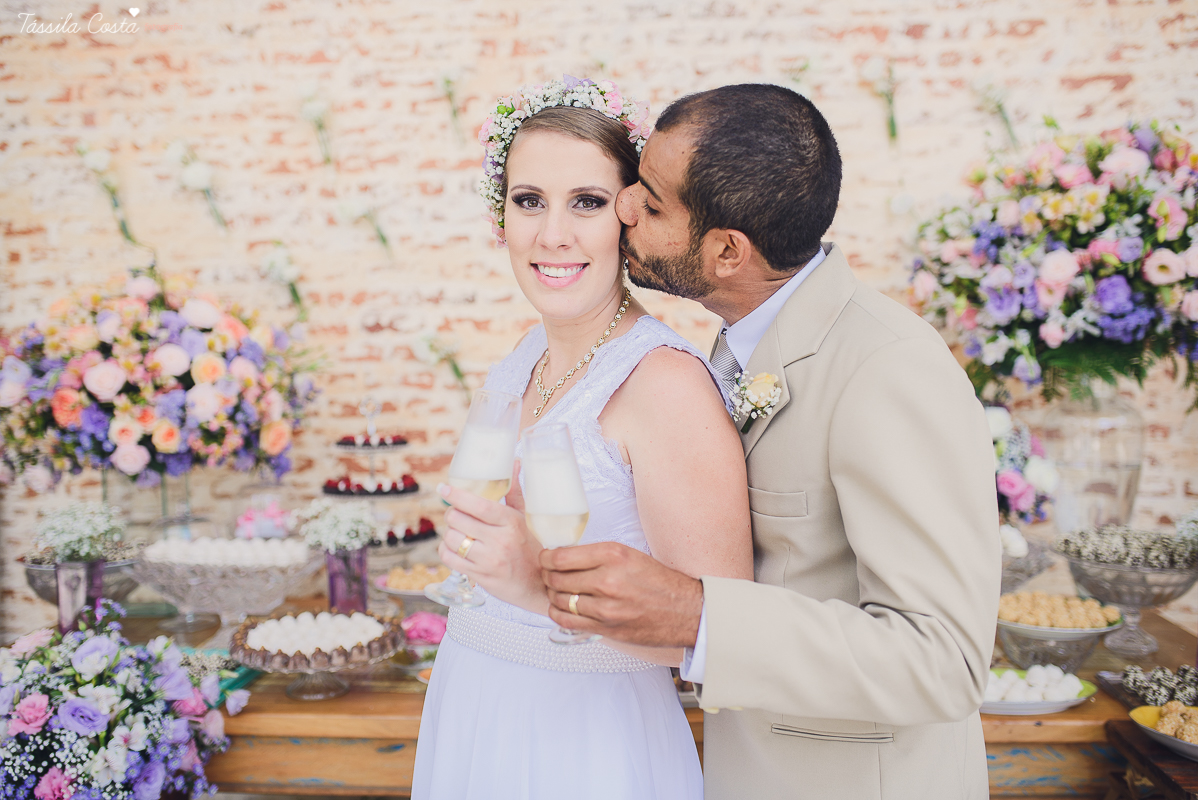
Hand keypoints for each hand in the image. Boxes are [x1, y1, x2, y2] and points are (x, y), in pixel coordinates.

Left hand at [437, 471, 547, 614]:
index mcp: (511, 522)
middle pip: (458, 520)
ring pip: (451, 539)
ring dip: (449, 534)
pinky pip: (450, 559)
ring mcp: (488, 560)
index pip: (478, 505)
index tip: (444, 488)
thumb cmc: (531, 548)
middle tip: (456, 514)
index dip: (457, 495)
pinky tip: (454, 548)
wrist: (538, 586)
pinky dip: (446, 551)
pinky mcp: (480, 576)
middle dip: (452, 514)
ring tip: (458, 532)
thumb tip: (515, 462)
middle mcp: (500, 541)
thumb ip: (515, 492)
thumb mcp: (525, 519)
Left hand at [540, 542, 703, 647]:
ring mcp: (605, 608)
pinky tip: (561, 609)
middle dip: (547, 575)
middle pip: (556, 578)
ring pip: (559, 600)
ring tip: (557, 591)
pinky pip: (568, 622)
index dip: (546, 558)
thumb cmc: (660, 582)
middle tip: (549, 574)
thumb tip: (565, 557)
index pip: (561, 557)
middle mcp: (607, 580)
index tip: (547, 558)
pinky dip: (558, 614)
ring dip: (553, 595)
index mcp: (613, 556)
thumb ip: (597, 556)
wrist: (685, 611)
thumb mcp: (629, 555)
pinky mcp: (606, 628)